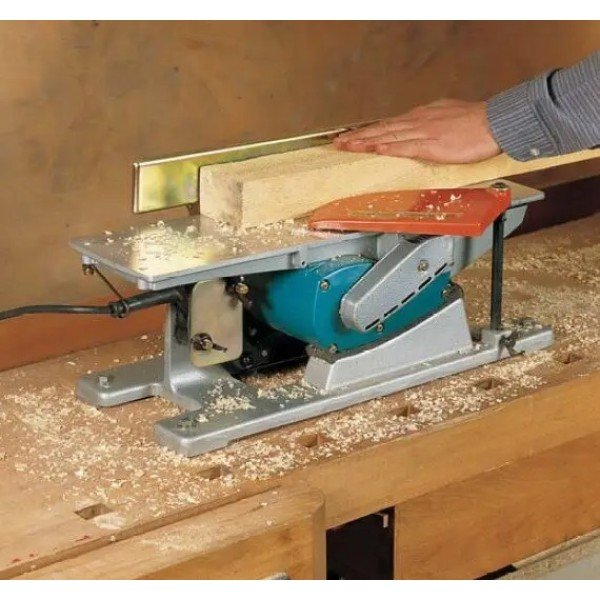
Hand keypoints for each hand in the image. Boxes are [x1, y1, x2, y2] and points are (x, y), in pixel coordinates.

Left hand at [334, 99, 500, 163]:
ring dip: (365, 141)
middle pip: (382, 129)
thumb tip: (420, 132)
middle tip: (338, 141)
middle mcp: (418, 122)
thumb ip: (431, 126)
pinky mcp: (432, 145)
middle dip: (358, 136)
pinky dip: (388, 147)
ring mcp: (424, 132)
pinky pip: (405, 146)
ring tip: (347, 146)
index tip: (352, 135)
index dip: (369, 131)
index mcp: (422, 117)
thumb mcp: (448, 117)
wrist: (495, 122)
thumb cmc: (476, 122)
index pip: (389, 124)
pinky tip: (374, 148)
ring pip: (388, 136)